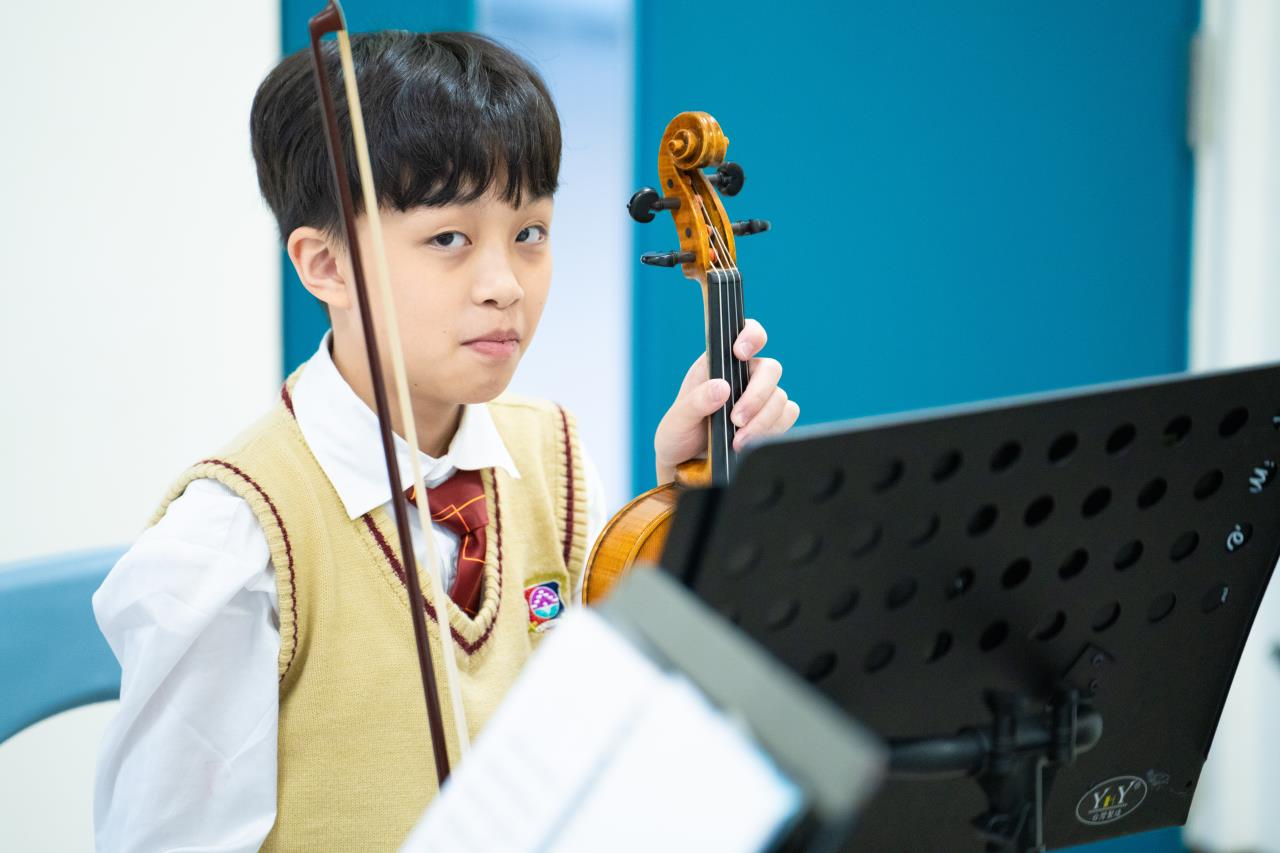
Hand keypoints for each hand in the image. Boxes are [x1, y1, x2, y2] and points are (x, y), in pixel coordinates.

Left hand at [654, 318, 799, 483]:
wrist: (685, 466)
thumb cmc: (678, 435)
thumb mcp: (677, 420)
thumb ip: (695, 403)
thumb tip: (721, 387)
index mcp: (719, 363)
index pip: (745, 333)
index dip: (750, 335)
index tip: (740, 353)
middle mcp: (743, 376)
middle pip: (771, 369)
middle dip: (756, 395)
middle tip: (736, 420)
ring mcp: (760, 397)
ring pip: (780, 396)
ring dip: (762, 420)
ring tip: (737, 441)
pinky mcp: (771, 420)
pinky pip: (787, 415)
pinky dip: (773, 429)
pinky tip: (750, 441)